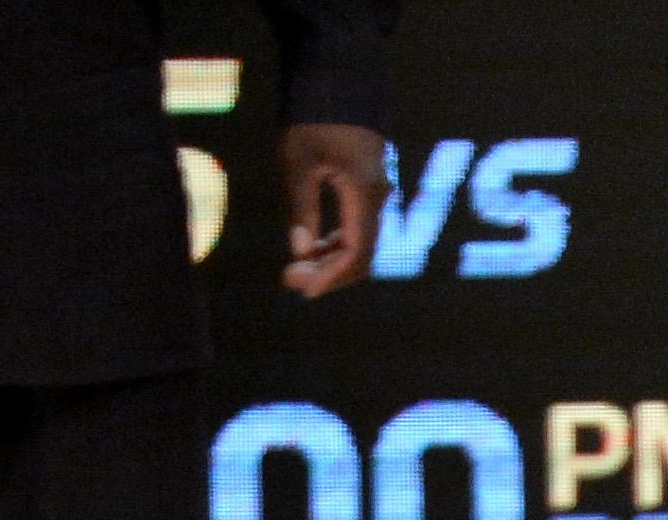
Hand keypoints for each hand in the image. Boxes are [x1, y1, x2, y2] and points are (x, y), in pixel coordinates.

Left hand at [280, 123, 384, 297]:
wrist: (336, 82)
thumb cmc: (313, 120)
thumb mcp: (298, 162)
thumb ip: (301, 207)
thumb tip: (300, 250)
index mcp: (363, 194)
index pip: (356, 252)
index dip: (331, 276)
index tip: (304, 289)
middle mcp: (376, 198)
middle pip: (361, 254)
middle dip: (328, 272)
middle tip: (291, 280)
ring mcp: (374, 193)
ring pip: (359, 242)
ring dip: (330, 260)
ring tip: (296, 268)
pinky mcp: (366, 187)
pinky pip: (358, 227)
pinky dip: (336, 243)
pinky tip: (312, 247)